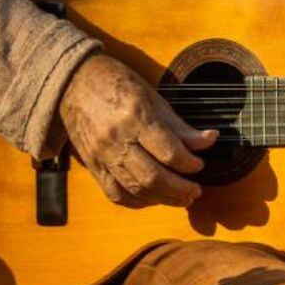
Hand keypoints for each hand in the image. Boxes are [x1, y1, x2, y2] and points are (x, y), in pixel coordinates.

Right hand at [58, 53, 217, 207]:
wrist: (75, 82)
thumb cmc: (118, 84)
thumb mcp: (154, 97)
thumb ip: (179, 126)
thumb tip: (208, 141)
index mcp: (136, 117)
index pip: (168, 152)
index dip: (189, 164)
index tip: (199, 165)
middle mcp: (117, 139)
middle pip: (152, 177)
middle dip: (179, 190)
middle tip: (195, 191)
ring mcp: (101, 155)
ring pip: (135, 189)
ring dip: (162, 199)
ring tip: (181, 198)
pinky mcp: (92, 165)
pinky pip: (115, 193)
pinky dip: (137, 201)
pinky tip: (154, 198)